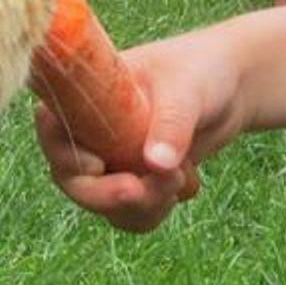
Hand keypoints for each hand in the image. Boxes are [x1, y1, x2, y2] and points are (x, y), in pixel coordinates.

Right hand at [34, 32, 247, 233]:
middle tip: (140, 190)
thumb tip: (155, 164)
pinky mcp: (133, 181)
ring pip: (103, 205)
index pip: (52, 128)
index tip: (98, 164)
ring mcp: (110, 158)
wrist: (233, 87)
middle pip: (71, 179)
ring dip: (141, 205)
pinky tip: (183, 183)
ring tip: (180, 177)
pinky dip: (155, 209)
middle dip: (106, 195)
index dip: (65, 155)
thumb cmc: (202, 69)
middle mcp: (90, 130)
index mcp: (87, 94)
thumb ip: (171, 124)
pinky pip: (130, 214)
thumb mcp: (187, 89)